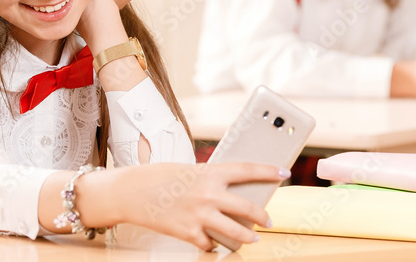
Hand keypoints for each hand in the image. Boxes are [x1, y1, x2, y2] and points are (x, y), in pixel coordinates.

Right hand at [86, 162, 286, 250]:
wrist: (131, 191)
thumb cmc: (159, 177)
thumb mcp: (189, 171)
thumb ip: (210, 180)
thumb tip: (230, 192)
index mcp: (210, 172)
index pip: (248, 170)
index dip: (269, 171)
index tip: (284, 173)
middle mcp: (208, 194)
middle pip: (247, 207)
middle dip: (262, 216)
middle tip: (269, 221)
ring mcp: (199, 215)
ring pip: (235, 231)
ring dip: (246, 236)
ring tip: (251, 238)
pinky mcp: (188, 232)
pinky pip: (209, 244)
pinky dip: (212, 245)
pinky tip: (213, 243)